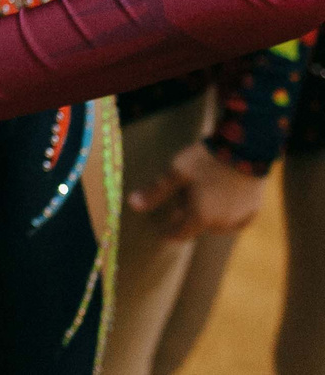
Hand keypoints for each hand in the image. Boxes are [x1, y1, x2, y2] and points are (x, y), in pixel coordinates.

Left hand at [130, 140, 267, 239]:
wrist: (244, 151)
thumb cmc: (205, 161)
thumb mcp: (176, 174)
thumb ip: (156, 192)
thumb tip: (133, 205)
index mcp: (200, 217)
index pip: (181, 234)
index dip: (170, 233)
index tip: (162, 232)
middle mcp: (221, 224)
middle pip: (199, 227)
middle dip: (188, 217)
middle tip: (181, 199)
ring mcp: (239, 219)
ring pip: (218, 225)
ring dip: (207, 217)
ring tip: (201, 196)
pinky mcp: (253, 211)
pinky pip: (236, 220)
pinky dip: (226, 215)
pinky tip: (221, 203)